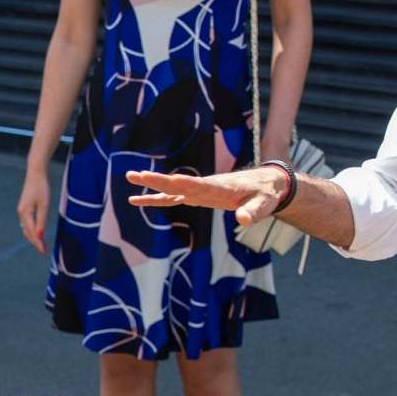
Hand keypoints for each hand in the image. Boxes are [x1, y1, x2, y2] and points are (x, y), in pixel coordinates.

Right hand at [17, 169, 50, 251]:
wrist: (35, 174)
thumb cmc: (41, 188)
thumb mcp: (44, 205)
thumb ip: (42, 220)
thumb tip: (40, 235)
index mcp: (25, 212)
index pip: (31, 231)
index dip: (37, 242)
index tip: (43, 251)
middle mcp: (21, 213)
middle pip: (27, 232)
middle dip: (35, 242)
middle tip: (43, 251)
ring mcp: (21, 211)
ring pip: (26, 228)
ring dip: (33, 237)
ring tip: (41, 245)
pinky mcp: (24, 208)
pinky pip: (27, 223)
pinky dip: (32, 230)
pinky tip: (38, 233)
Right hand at [125, 165, 288, 229]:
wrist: (267, 183)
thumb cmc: (266, 194)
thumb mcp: (264, 205)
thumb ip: (253, 212)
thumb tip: (242, 220)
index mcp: (220, 188)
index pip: (196, 185)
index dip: (179, 183)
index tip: (163, 179)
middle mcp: (206, 187)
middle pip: (177, 184)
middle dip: (157, 180)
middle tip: (135, 174)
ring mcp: (200, 191)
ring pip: (172, 189)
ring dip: (152, 186)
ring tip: (129, 179)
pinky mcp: (199, 196)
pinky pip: (175, 197)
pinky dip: (158, 198)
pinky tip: (140, 200)